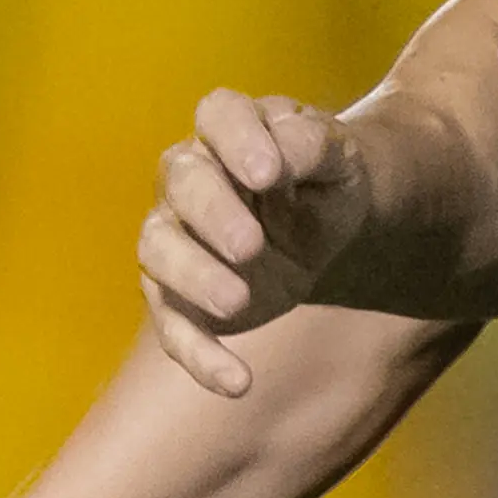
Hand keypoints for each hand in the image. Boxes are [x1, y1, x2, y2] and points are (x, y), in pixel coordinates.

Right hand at [140, 89, 370, 396]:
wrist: (331, 218)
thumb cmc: (327, 177)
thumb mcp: (339, 158)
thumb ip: (312, 146)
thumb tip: (279, 156)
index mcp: (232, 128)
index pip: (218, 115)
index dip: (236, 140)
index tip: (269, 174)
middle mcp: (190, 176)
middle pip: (181, 184)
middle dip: (211, 215)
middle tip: (250, 246)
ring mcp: (178, 236)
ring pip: (158, 251)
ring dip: (193, 277)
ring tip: (236, 303)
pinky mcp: (182, 296)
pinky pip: (175, 326)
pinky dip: (200, 356)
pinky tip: (238, 382)